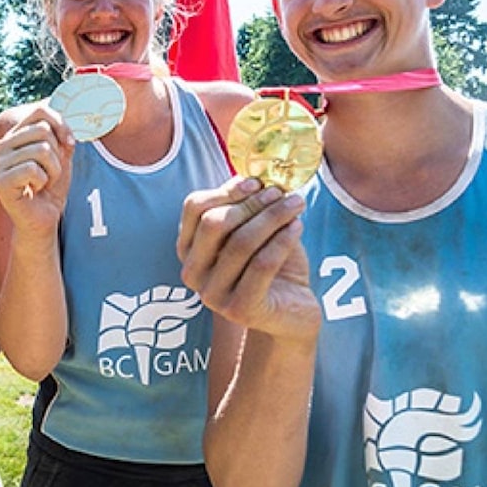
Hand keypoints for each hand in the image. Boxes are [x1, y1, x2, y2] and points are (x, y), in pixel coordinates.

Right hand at [0, 106, 73, 235]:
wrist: (45, 217)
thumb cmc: (52, 186)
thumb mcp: (61, 153)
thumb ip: (62, 130)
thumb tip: (72, 105)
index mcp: (14, 135)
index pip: (40, 111)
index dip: (62, 124)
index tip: (71, 144)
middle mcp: (2, 145)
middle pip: (42, 130)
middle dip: (58, 153)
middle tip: (51, 171)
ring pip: (41, 150)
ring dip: (53, 170)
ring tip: (44, 181)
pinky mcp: (1, 182)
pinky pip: (33, 169)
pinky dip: (44, 181)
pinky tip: (36, 189)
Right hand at [177, 177, 319, 340]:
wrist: (291, 313)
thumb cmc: (271, 267)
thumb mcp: (254, 232)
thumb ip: (246, 207)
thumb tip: (252, 174)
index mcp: (189, 250)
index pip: (194, 208)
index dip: (226, 190)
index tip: (256, 182)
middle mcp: (193, 273)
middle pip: (215, 223)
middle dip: (252, 203)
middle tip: (282, 193)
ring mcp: (213, 295)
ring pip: (241, 242)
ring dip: (272, 217)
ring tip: (296, 204)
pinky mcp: (240, 309)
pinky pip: (261, 265)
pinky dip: (282, 240)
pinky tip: (297, 226)